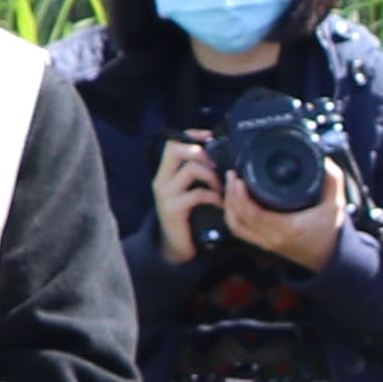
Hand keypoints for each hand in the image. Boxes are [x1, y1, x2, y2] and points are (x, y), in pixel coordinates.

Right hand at [150, 135, 223, 266]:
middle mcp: (161, 180)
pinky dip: (213, 196)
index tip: (210, 136)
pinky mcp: (174, 210)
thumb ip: (195, 174)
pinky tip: (219, 203)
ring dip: (212, 176)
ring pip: (191, 170)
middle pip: (176, 150)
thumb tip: (217, 155)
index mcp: (164, 173)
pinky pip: (197, 194)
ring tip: (221, 188)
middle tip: (217, 165)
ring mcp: (165, 195)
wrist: (174, 246)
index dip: (191, 135)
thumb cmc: (186, 216)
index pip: (172, 143)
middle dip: (201, 152)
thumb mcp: (187, 191)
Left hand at [217, 150, 351, 268]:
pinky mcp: (263, 244)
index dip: (240, 195)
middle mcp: (273, 237)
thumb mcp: (336, 204)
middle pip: (238, 218)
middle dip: (230, 195)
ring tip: (230, 186)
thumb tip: (322, 159)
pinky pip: (239, 231)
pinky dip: (232, 216)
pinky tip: (233, 202)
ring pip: (235, 226)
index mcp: (288, 227)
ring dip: (228, 206)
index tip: (239, 178)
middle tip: (232, 176)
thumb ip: (332, 180)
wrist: (331, 257)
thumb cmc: (331, 231)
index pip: (253, 213)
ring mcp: (266, 243)